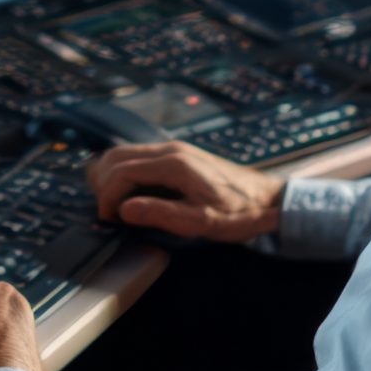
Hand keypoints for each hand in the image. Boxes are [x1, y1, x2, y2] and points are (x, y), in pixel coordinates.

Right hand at [86, 142, 285, 242]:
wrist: (267, 199)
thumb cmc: (237, 214)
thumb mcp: (201, 222)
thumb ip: (161, 215)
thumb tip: (123, 210)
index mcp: (173, 164)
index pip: (121, 172)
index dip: (107, 197)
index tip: (108, 220)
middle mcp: (169, 149)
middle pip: (115, 156)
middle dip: (104, 185)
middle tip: (110, 213)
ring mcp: (173, 148)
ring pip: (124, 153)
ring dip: (111, 177)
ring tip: (117, 205)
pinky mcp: (177, 154)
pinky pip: (138, 156)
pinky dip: (124, 172)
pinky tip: (132, 194)